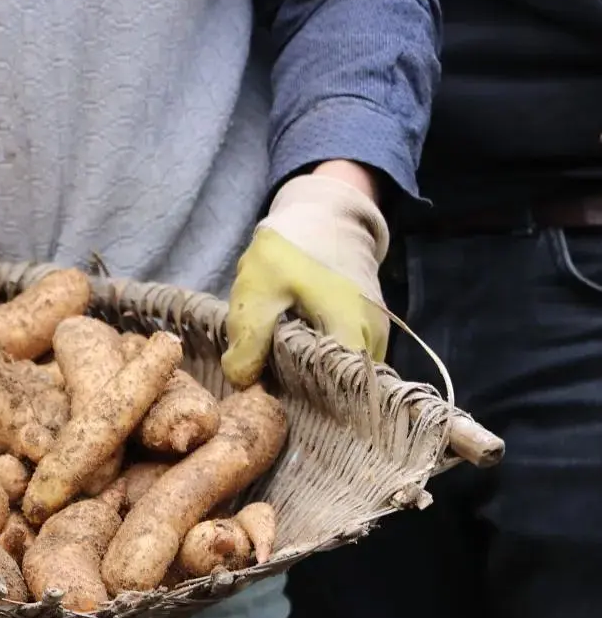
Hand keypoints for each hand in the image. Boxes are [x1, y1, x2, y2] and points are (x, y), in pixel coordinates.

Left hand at [221, 169, 389, 387]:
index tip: (271, 400)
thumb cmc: (290, 248)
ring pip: (339, 375)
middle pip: (339, 389)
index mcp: (350, 331)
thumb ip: (248, 339)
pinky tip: (289, 354)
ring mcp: (374, 336)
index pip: (338, 394)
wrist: (322, 215)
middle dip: (302, 393)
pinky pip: (340, 360)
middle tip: (266, 387)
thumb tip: (242, 382)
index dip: (302, 403)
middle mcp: (373, 341)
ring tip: (275, 368)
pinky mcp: (366, 331)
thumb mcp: (258, 289)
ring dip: (307, 376)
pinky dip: (314, 361)